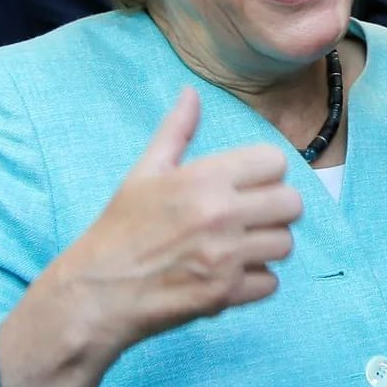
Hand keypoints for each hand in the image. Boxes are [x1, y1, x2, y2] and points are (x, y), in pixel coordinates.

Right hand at [49, 88, 300, 352]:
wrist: (94, 293)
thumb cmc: (120, 229)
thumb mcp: (144, 173)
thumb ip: (176, 131)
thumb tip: (191, 92)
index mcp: (203, 179)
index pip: (276, 161)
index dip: (266, 173)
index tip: (248, 185)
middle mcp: (220, 214)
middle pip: (292, 203)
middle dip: (275, 210)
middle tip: (249, 218)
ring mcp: (225, 256)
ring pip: (285, 243)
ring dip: (267, 247)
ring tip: (237, 248)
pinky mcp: (226, 293)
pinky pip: (272, 283)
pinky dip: (255, 283)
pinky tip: (227, 276)